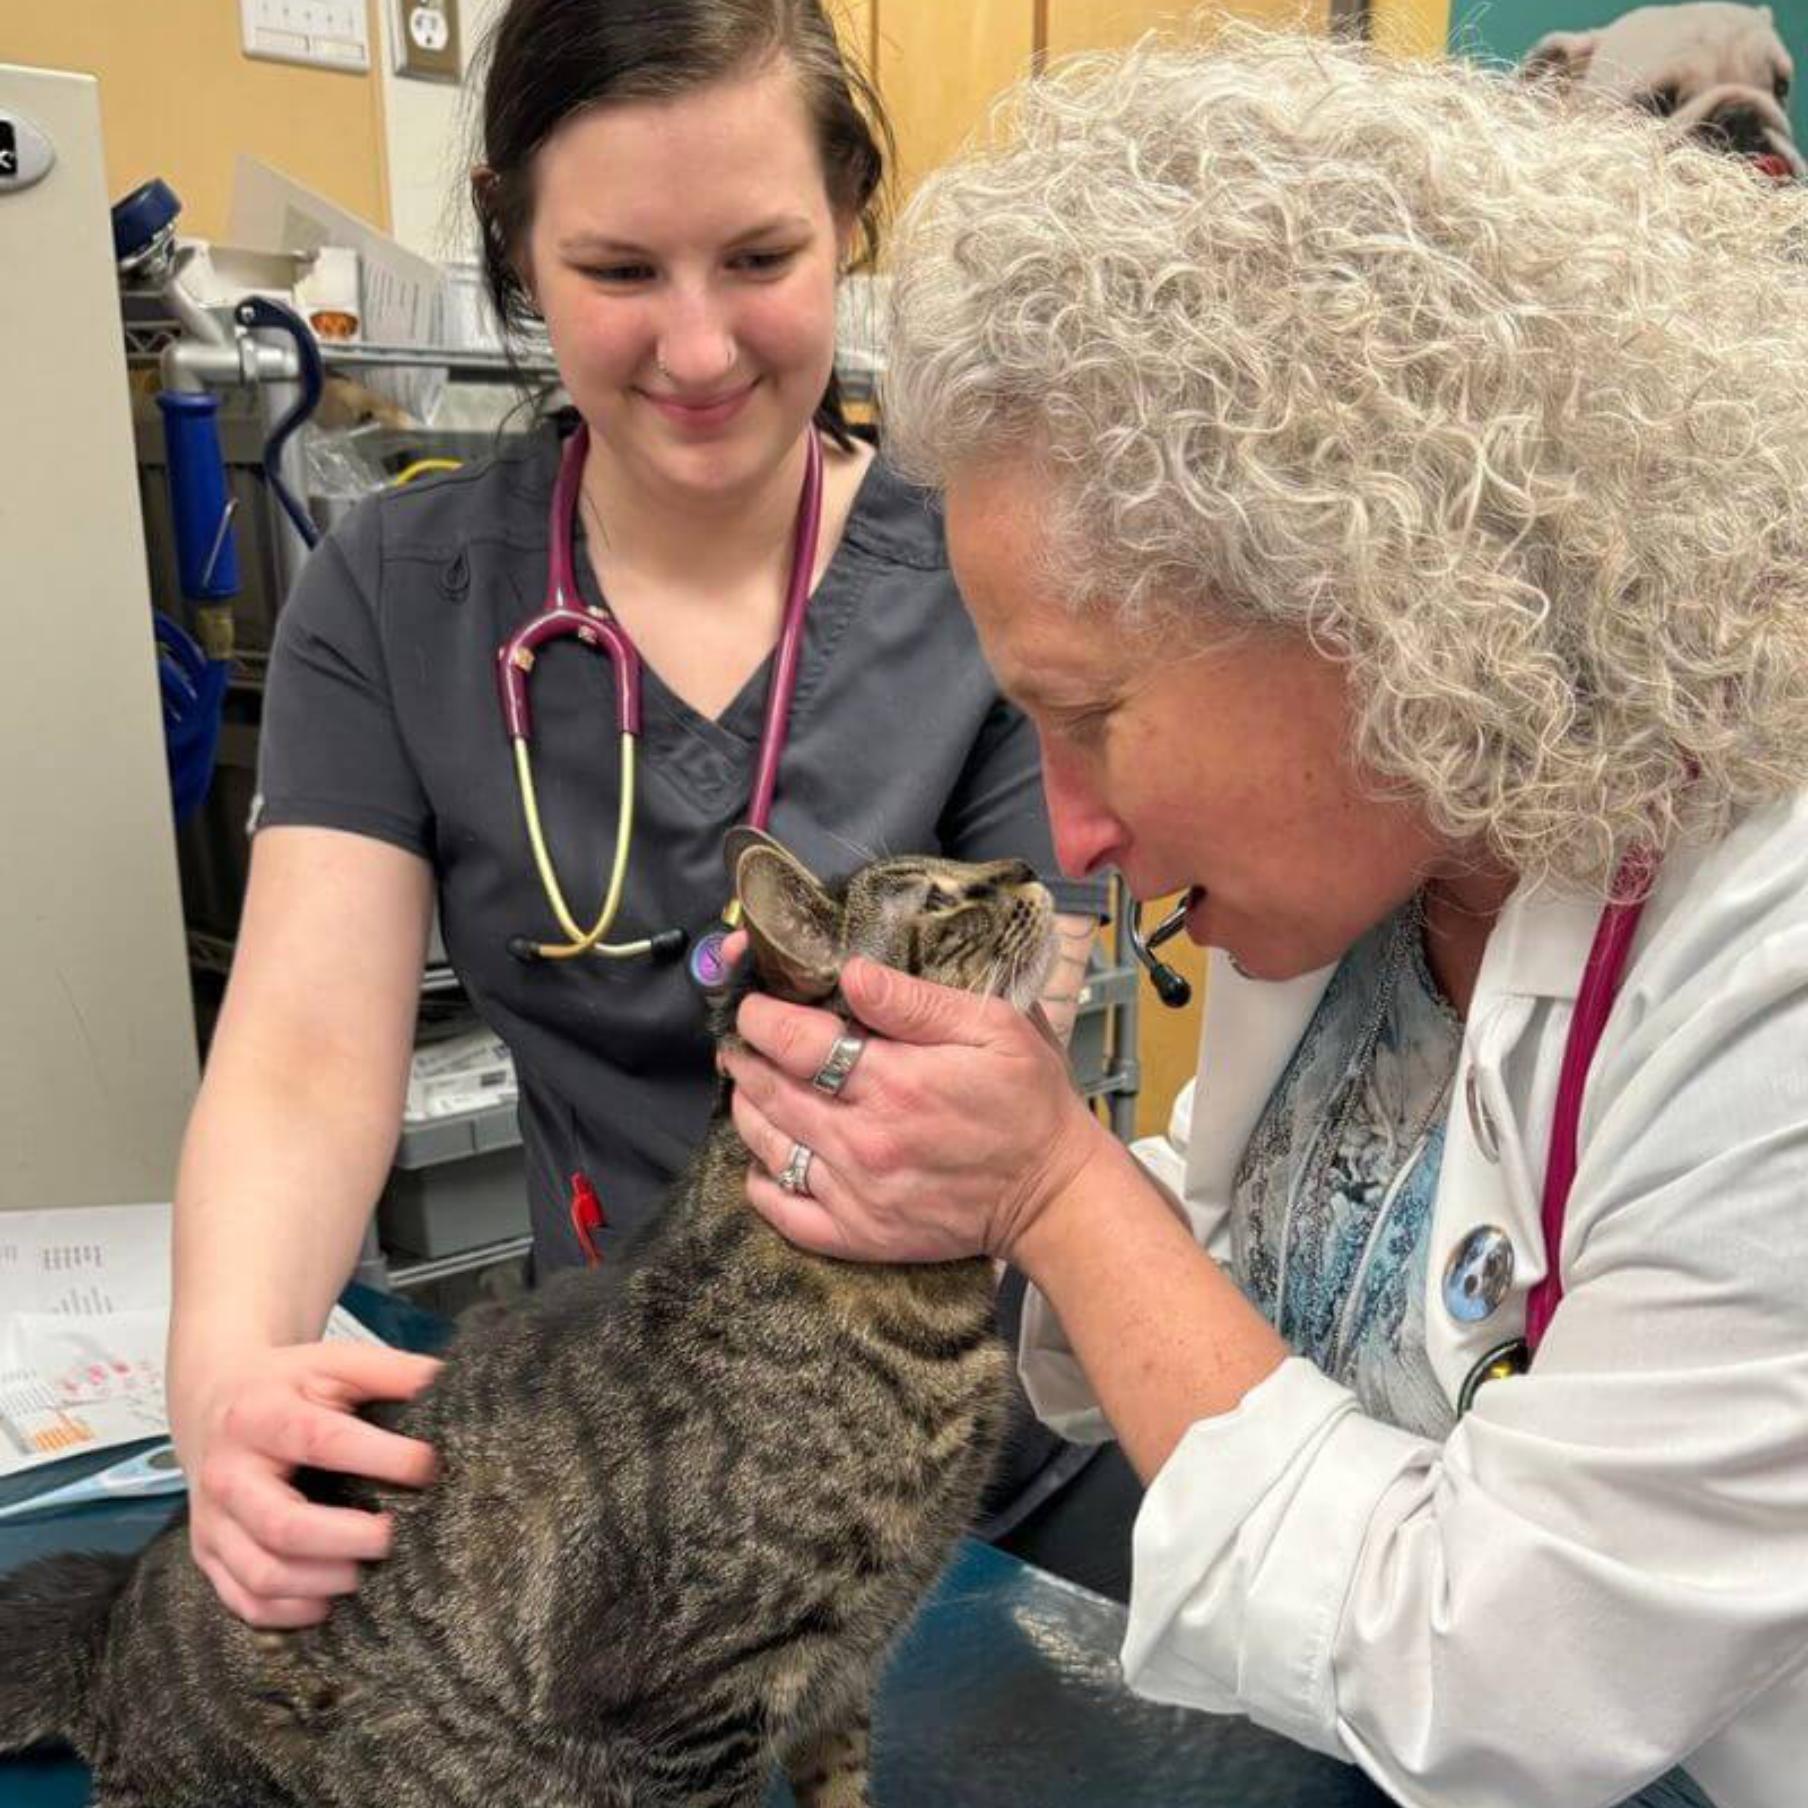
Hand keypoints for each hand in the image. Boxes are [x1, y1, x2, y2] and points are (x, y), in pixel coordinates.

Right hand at [171, 1341, 441, 1628]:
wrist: (213, 1402)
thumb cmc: (289, 1386)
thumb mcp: (334, 1361)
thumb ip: (392, 1371)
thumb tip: (453, 1385)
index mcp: (260, 1415)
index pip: (320, 1440)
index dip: (379, 1457)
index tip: (428, 1467)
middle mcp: (227, 1472)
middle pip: (283, 1524)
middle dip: (349, 1539)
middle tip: (396, 1537)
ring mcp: (211, 1520)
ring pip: (262, 1573)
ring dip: (323, 1584)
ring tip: (367, 1572)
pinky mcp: (207, 1554)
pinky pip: (244, 1602)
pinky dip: (290, 1613)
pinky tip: (329, 1601)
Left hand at [722, 954, 1115, 1264]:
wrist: (1054, 1197)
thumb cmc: (1029, 1103)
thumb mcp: (994, 1028)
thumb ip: (916, 1001)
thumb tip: (851, 973)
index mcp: (893, 1083)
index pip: (792, 1041)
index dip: (760, 1016)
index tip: (755, 1004)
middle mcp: (863, 1140)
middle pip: (768, 1090)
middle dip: (746, 1056)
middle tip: (745, 1038)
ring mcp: (855, 1193)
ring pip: (765, 1145)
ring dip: (747, 1107)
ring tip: (752, 1083)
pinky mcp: (858, 1235)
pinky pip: (782, 1211)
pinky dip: (761, 1181)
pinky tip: (767, 1156)